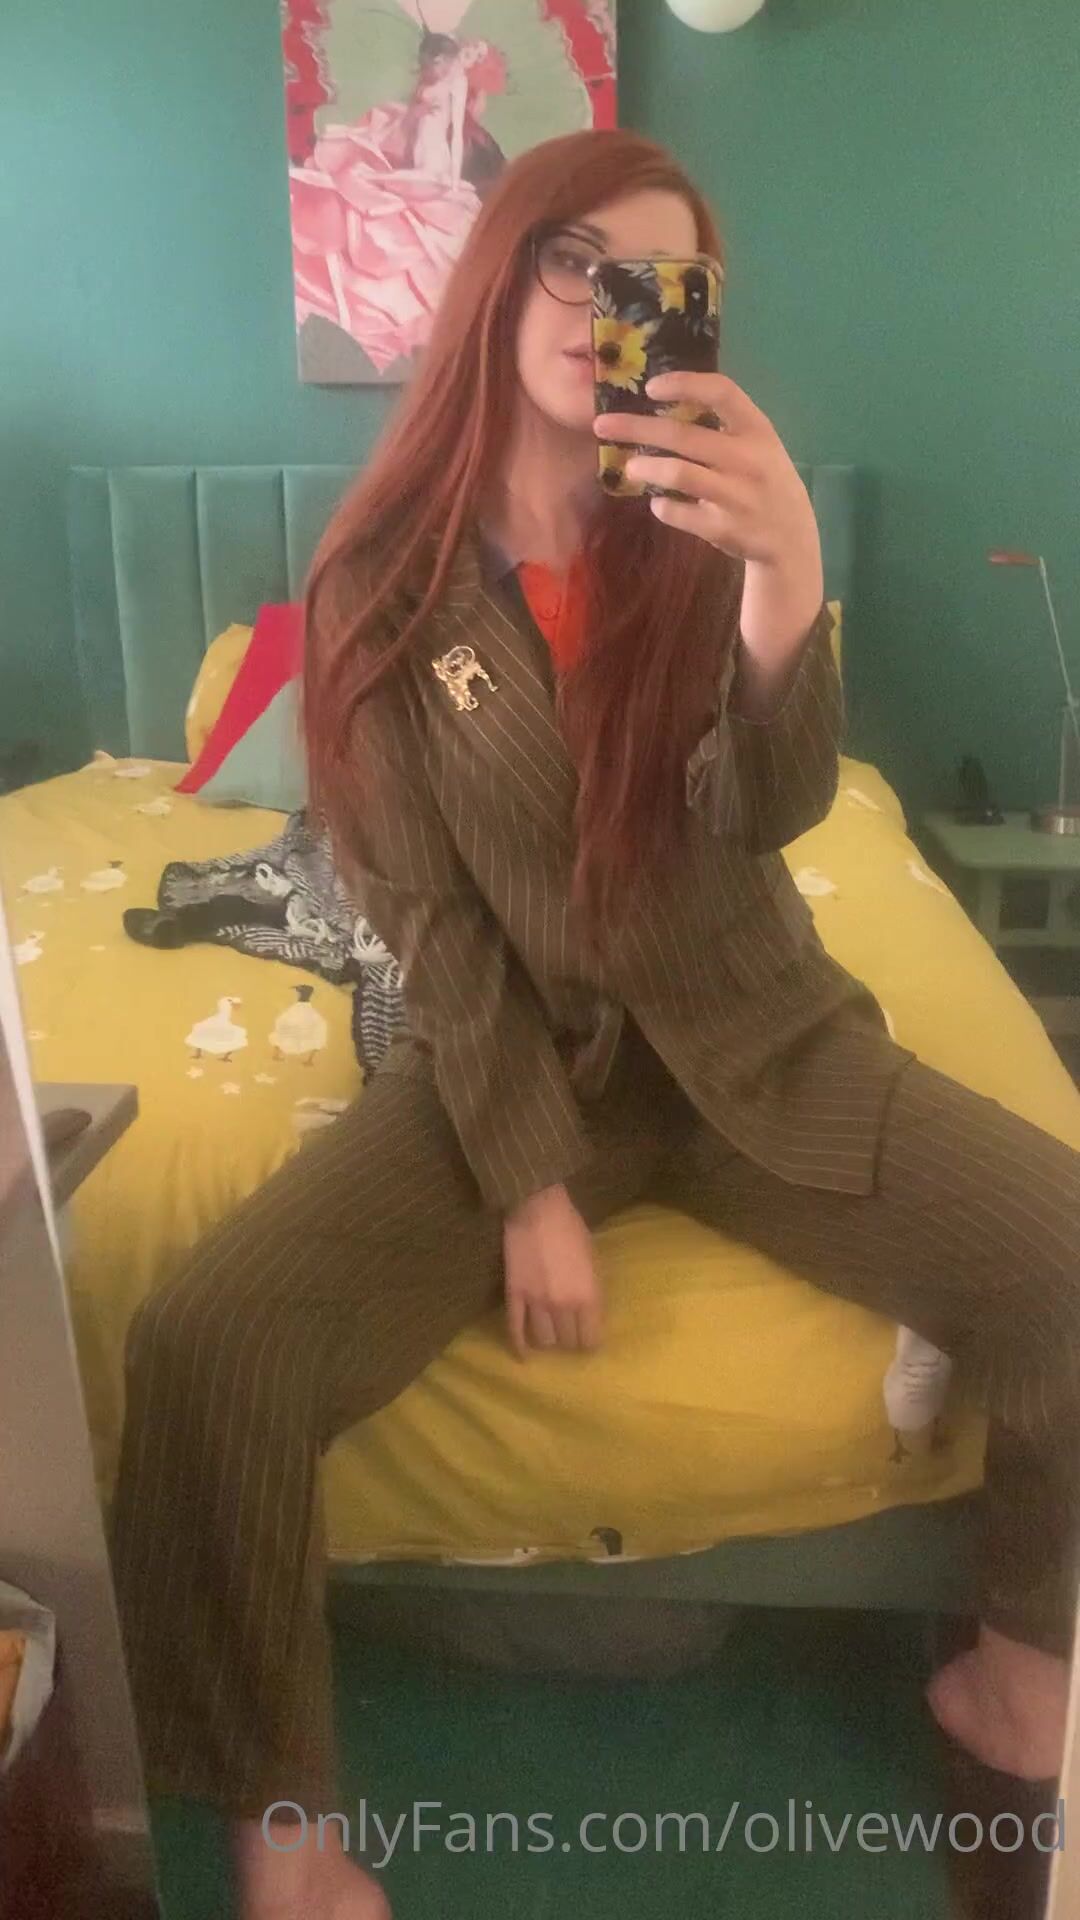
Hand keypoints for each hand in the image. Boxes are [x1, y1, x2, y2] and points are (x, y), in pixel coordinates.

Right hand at [503, 1184, 603, 1359]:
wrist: (538, 1209)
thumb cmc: (572, 1229)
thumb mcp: (595, 1258)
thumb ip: (594, 1289)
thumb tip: (592, 1313)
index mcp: (588, 1296)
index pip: (590, 1339)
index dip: (590, 1342)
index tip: (588, 1339)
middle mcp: (563, 1305)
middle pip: (567, 1341)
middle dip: (570, 1340)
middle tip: (569, 1333)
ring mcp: (536, 1302)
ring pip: (543, 1340)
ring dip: (548, 1340)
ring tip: (550, 1335)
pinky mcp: (514, 1295)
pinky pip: (515, 1328)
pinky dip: (519, 1345)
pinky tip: (523, 1355)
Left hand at [594, 372, 823, 665]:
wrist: (790, 537)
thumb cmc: (764, 480)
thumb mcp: (758, 444)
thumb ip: (723, 424)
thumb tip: (662, 401)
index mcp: (758, 429)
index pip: (722, 392)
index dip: (684, 384)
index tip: (650, 387)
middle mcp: (748, 459)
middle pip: (683, 435)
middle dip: (636, 427)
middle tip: (603, 425)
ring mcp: (736, 495)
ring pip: (678, 474)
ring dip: (645, 468)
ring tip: (628, 468)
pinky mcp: (723, 528)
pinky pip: (678, 513)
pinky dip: (661, 507)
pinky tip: (658, 503)